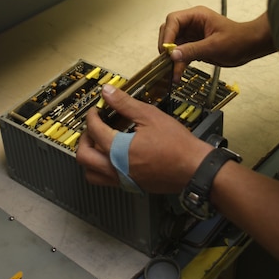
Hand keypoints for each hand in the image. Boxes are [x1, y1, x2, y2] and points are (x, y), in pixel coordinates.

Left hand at [77, 84, 210, 193]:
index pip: (94, 130)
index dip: (92, 116)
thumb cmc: (176, 144)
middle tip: (92, 127)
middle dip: (84, 138)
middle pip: (84, 156)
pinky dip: (102, 168)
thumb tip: (108, 92)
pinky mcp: (131, 186)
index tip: (96, 110)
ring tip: (99, 143)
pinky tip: (114, 155)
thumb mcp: (150, 116)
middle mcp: (116, 168)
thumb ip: (125, 104)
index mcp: (118, 149)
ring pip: (91, 174)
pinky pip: (106, 180)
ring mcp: (123, 180)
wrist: (194, 168)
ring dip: (89, 157)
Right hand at [159, 6, 274, 80]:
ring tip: (172, 73)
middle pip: (170, 32)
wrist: (250, 47)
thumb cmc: (238, 39)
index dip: (167, 35)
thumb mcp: (214, 46)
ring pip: (174, 46)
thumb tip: (173, 55)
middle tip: (166, 61)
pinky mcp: (195, 47)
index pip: (174, 20)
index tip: (166, 50)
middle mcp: (192, 24)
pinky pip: (182, 54)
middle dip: (167, 47)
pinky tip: (177, 74)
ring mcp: (193, 36)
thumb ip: (192, 50)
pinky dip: (179, 64)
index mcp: (197, 16)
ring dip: (172, 59)